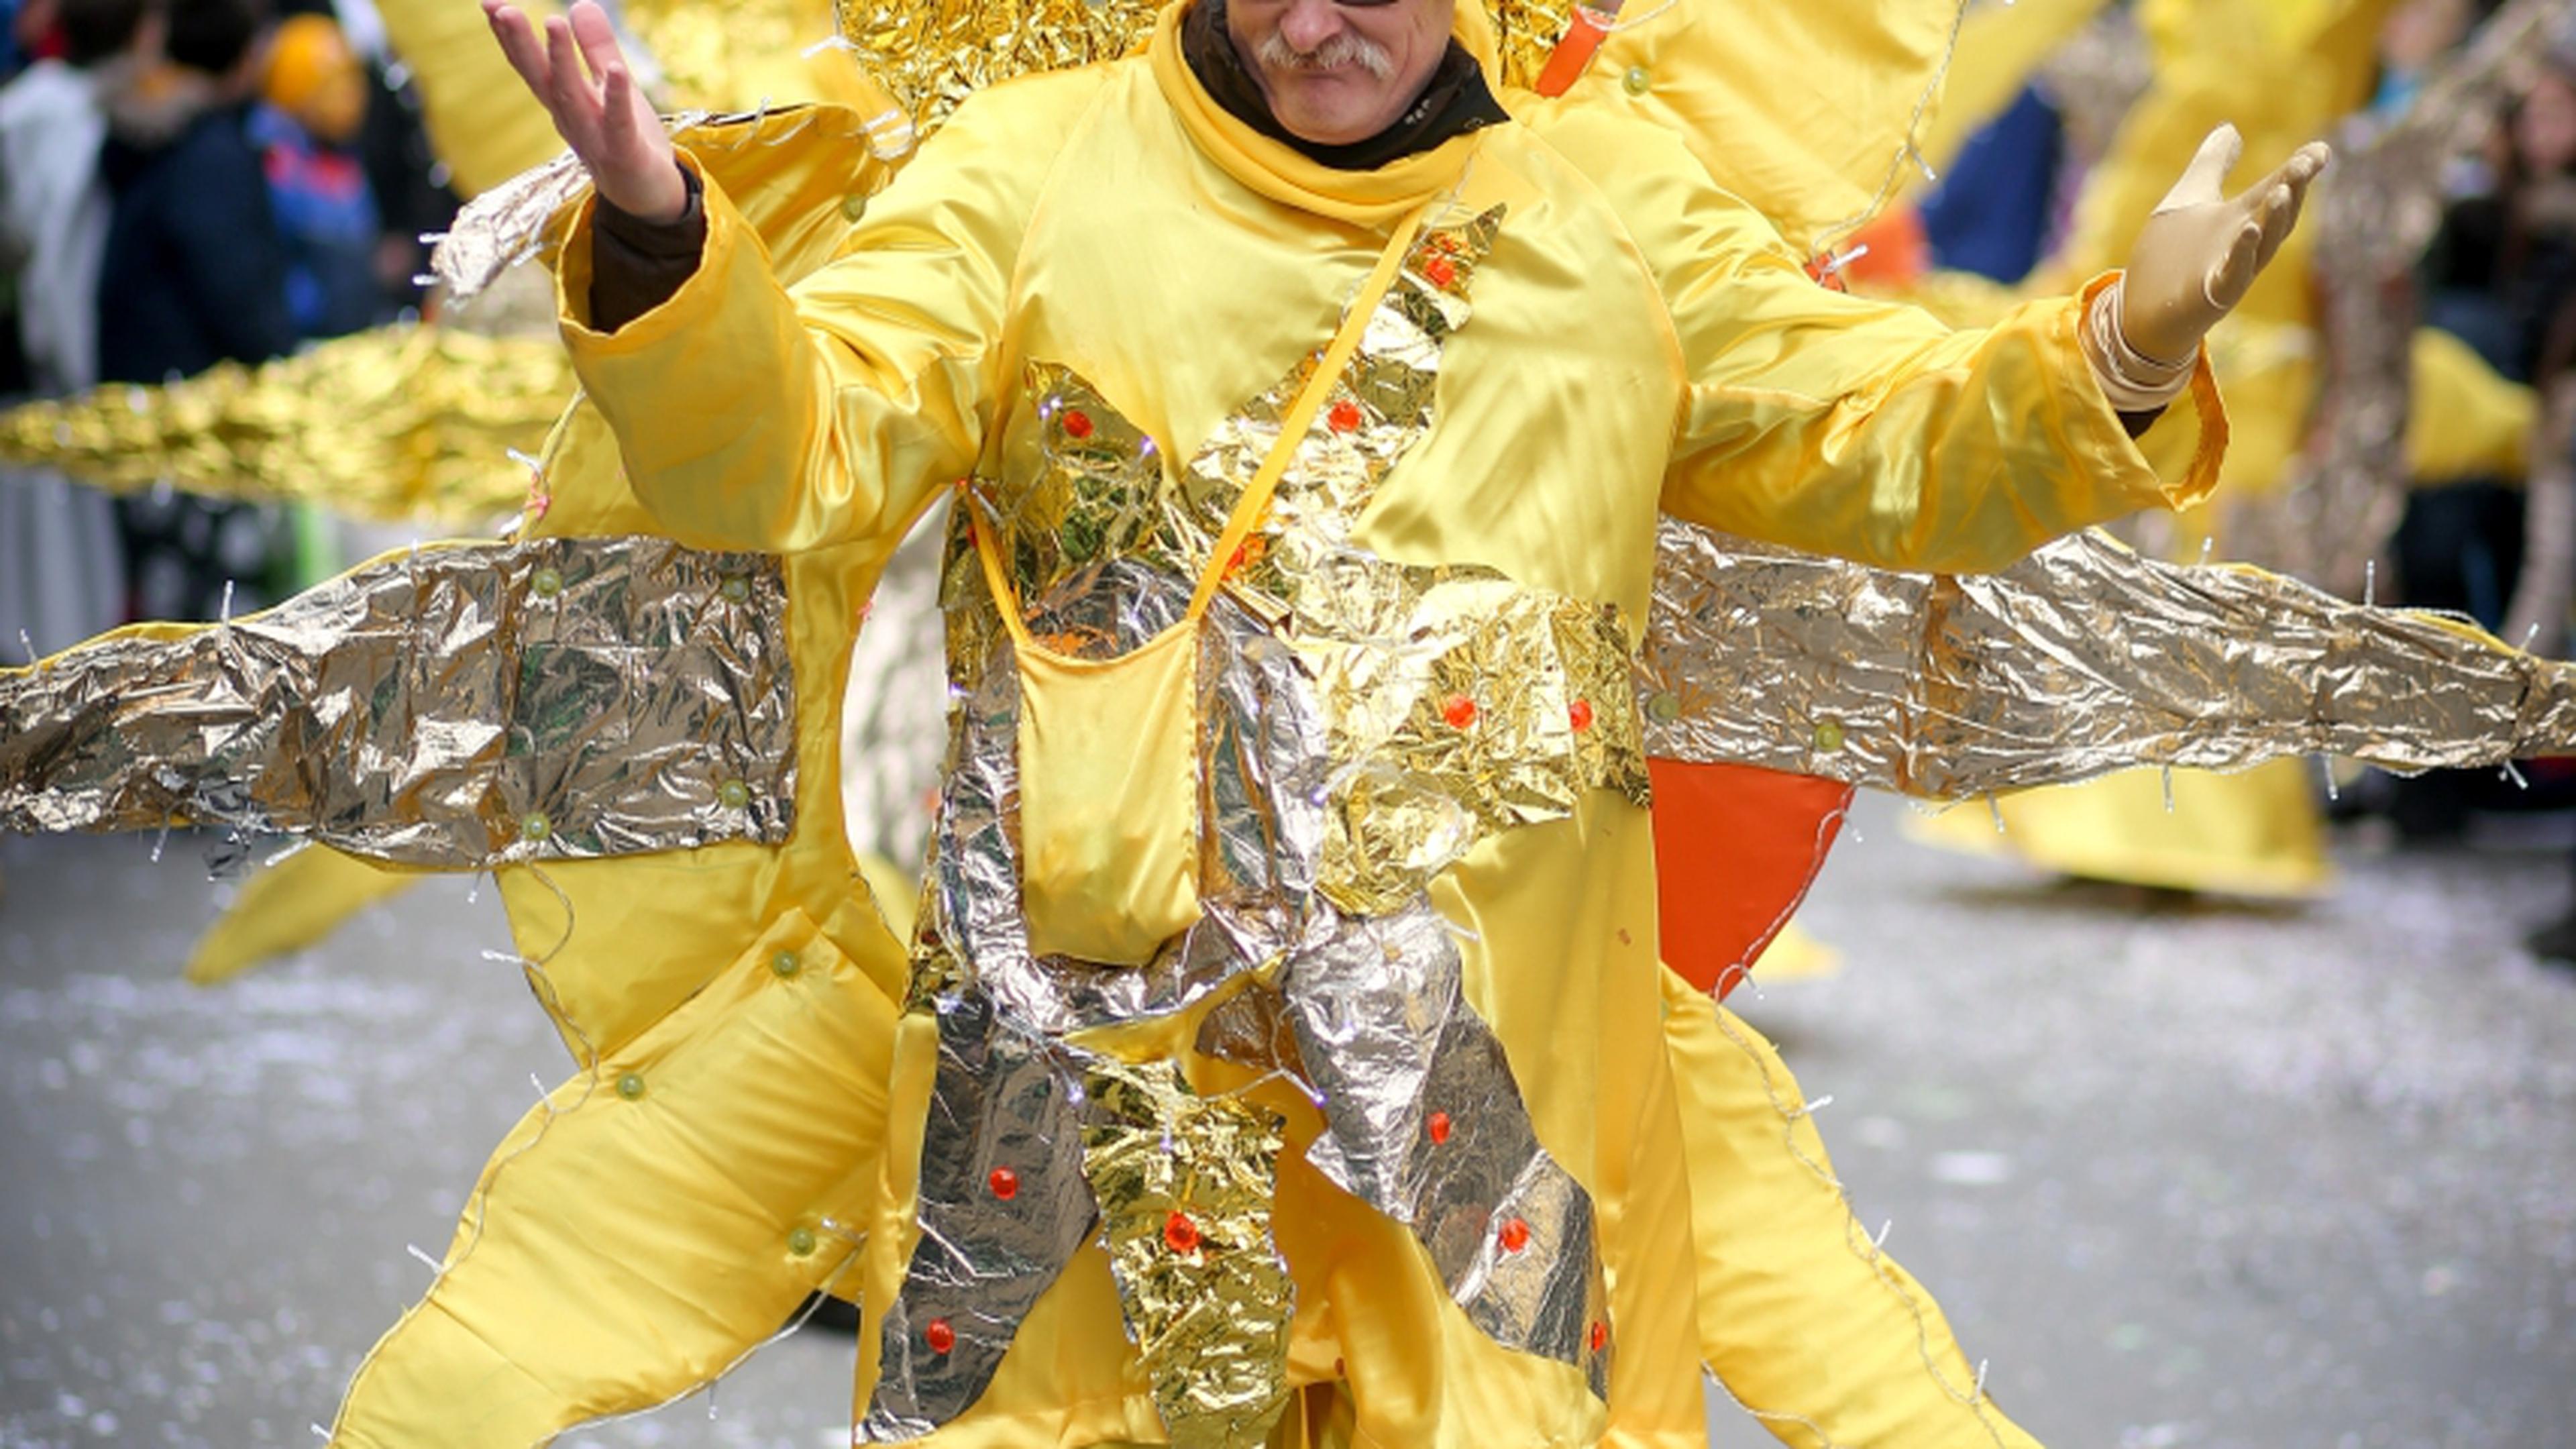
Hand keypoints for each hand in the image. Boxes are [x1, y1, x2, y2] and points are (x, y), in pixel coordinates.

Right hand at [484, 0, 685, 222]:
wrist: (650, 200)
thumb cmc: (627, 141)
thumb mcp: (612, 88)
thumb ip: (597, 50)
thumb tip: (579, 4)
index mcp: (564, 102)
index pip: (532, 66)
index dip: (509, 37)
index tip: (489, 4)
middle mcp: (571, 119)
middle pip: (541, 79)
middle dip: (521, 44)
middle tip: (502, 10)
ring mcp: (595, 139)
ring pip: (572, 98)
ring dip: (561, 61)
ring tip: (553, 21)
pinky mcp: (625, 155)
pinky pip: (618, 124)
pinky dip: (615, 98)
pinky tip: (615, 70)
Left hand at [2119, 125, 2330, 363]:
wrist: (2142, 310)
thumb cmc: (2170, 256)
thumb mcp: (2189, 198)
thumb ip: (2211, 164)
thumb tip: (2230, 127)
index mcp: (2242, 219)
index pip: (2277, 191)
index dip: (2299, 171)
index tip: (2320, 149)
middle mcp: (2244, 245)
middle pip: (2277, 217)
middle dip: (2293, 189)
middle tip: (2307, 161)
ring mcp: (2232, 271)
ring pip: (2263, 245)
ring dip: (2274, 218)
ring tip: (2283, 190)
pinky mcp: (2212, 295)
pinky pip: (2233, 274)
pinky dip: (2242, 254)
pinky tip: (2248, 230)